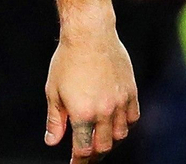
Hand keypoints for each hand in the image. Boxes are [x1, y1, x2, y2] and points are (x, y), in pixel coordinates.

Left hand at [45, 20, 139, 159]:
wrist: (90, 34)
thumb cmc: (67, 60)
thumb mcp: (54, 91)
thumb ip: (55, 120)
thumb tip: (52, 142)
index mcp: (83, 114)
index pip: (84, 150)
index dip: (79, 161)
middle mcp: (104, 111)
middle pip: (103, 146)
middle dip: (94, 154)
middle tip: (86, 155)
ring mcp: (120, 102)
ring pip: (120, 135)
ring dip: (109, 141)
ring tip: (100, 139)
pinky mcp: (131, 92)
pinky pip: (132, 118)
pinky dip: (124, 125)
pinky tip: (115, 123)